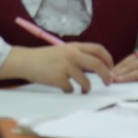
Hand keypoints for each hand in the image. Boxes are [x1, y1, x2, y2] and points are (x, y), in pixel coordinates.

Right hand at [0, 42, 114, 91]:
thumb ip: (79, 55)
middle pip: (97, 65)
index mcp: (75, 46)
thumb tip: (97, 66)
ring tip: (84, 90)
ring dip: (87, 88)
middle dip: (106, 76)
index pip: (99, 50)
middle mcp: (72, 55)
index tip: (111, 68)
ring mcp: (65, 67)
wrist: (26, 61)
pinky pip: (71, 89)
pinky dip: (70, 91)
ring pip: (86, 82)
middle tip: (108, 83)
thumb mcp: (64, 50)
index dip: (108, 60)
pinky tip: (65, 89)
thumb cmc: (45, 57)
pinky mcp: (58, 78)